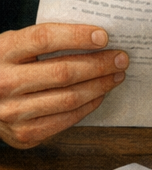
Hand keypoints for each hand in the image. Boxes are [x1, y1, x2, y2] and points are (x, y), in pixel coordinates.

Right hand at [0, 24, 128, 148]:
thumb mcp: (16, 45)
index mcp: (2, 52)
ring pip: (68, 99)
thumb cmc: (7, 66)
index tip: (104, 36)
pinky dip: (88, 106)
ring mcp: (11, 112)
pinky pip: (65, 120)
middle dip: (99, 64)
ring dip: (100, 86)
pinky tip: (99, 95)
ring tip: (116, 75)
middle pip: (62, 72)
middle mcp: (3, 82)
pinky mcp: (22, 133)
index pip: (44, 38)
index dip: (77, 36)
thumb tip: (97, 36)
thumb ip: (47, 39)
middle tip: (121, 58)